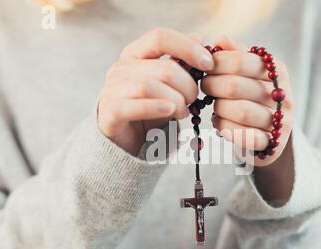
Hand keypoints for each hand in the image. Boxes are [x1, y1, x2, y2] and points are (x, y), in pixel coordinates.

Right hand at [98, 27, 213, 155]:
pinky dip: (157, 108)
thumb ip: (181, 64)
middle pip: (164, 68)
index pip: (161, 37)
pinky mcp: (111, 111)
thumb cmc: (151, 108)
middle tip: (194, 100)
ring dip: (176, 100)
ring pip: (150, 86)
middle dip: (188, 86)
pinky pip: (136, 105)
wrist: (125, 139)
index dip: (188, 48)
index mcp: (136, 53)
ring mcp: (113, 89)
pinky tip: (170, 111)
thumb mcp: (169, 85)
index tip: (209, 64)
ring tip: (183, 112)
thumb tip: (198, 38)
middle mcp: (122, 67)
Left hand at [201, 36, 292, 166]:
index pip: (240, 61)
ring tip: (215, 107)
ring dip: (219, 109)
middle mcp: (282, 95)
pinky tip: (221, 124)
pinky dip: (226, 129)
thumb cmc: (252, 97)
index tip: (204, 68)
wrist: (270, 133)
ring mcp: (280, 121)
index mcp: (277, 71)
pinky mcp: (273, 144)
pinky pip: (244, 136)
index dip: (216, 64)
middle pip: (236, 86)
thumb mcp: (248, 73)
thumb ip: (235, 55)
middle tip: (204, 87)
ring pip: (240, 112)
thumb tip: (220, 39)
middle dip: (212, 86)